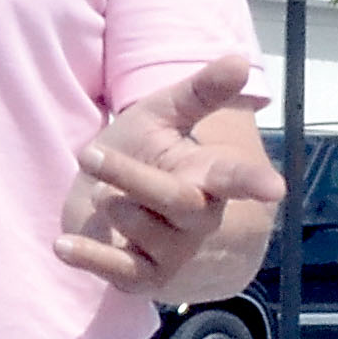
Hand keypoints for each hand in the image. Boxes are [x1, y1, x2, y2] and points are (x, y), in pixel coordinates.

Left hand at [57, 56, 284, 296]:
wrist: (109, 205)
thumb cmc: (144, 153)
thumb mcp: (164, 115)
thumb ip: (200, 91)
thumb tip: (240, 60)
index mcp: (211, 177)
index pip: (237, 178)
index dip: (254, 182)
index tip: (275, 188)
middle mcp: (200, 218)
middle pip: (175, 200)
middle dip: (129, 174)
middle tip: (90, 152)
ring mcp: (174, 252)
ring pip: (139, 225)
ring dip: (108, 202)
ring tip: (102, 195)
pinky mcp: (143, 278)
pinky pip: (117, 270)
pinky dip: (88, 255)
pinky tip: (62, 245)